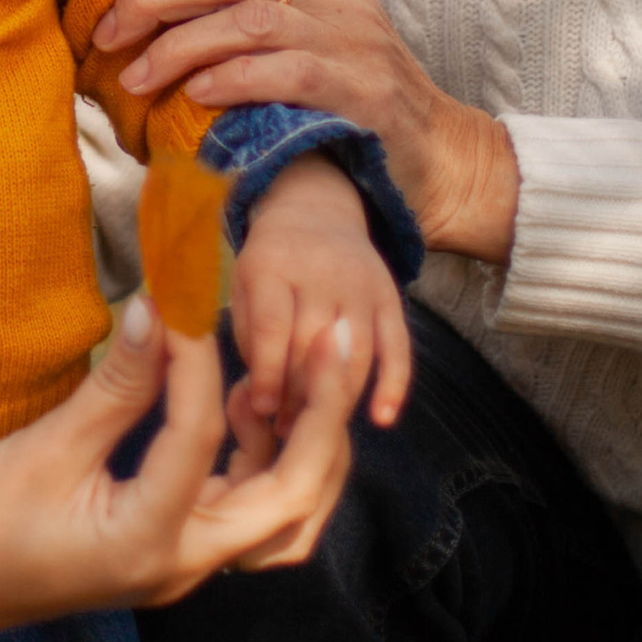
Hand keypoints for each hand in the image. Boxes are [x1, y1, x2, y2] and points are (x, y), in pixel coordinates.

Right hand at [0, 298, 357, 631]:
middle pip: (292, 499)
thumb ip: (115, 385)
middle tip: (335, 341)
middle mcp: (184, 564)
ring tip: (295, 368)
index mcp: (150, 543)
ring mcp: (184, 561)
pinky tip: (240, 400)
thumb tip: (158, 308)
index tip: (188, 291)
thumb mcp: (47, 447)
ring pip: (282, 511)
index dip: (197, 355)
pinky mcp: (172, 546)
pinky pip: (245, 504)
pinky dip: (259, 453)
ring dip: (301, 439)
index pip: (200, 436)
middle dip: (322, 418)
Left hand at [96, 0, 519, 262]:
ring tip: (135, 76)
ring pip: (252, 17)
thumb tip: (155, 14)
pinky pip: (287, 71)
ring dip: (180, 44)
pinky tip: (193, 94)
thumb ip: (254, 23)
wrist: (446, 170)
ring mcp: (358, 44)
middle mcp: (342, 0)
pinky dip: (231, 77)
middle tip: (109, 32)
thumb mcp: (311, 50)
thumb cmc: (357, 114)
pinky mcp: (366, 95)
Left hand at [228, 155, 411, 451]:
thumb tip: (260, 401)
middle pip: (315, 345)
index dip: (269, 372)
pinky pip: (398, 346)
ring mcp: (360, 285)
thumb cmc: (269, 264)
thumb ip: (248, 336)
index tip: (262, 409)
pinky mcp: (390, 296)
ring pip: (356, 352)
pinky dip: (394, 384)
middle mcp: (320, 273)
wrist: (316, 210)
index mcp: (273, 265)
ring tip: (316, 429)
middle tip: (285, 431)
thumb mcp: (243, 284)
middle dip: (299, 394)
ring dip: (338, 399)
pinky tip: (382, 418)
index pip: (274, 325)